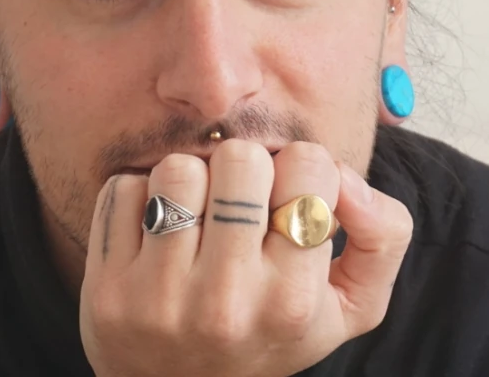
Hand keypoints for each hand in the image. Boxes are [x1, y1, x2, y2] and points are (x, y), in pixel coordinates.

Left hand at [79, 139, 413, 376]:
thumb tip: (343, 176)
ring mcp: (160, 299)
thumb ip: (382, 234)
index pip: (309, 166)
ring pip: (178, 168)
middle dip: (243, 171)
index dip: (300, 169)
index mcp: (294, 301)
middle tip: (238, 208)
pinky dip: (141, 199)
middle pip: (240, 158)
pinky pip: (123, 189)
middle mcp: (228, 303)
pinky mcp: (107, 290)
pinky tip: (155, 236)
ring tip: (197, 219)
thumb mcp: (350, 304)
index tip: (288, 201)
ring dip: (190, 181)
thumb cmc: (271, 330)